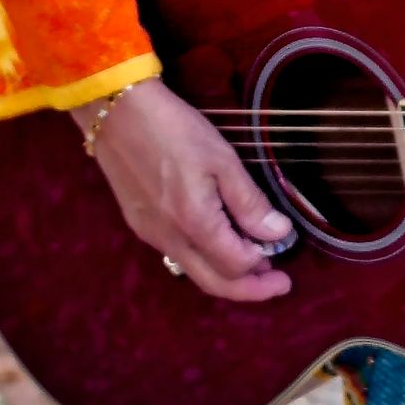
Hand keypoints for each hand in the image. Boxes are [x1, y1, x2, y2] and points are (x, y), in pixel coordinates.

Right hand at [72, 79, 293, 301]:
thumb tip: (278, 234)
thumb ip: (249, 202)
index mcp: (193, 223)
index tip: (286, 263)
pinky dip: (205, 258)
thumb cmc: (176, 131)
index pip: (234, 266)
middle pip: (212, 281)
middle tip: (278, 284)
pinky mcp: (141, 225)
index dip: (263, 271)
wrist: (118, 115)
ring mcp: (151, 235)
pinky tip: (221, 242)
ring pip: (193, 270)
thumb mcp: (222, 160)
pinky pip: (178, 255)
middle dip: (248, 289)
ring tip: (257, 262)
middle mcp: (169, 239)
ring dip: (226, 273)